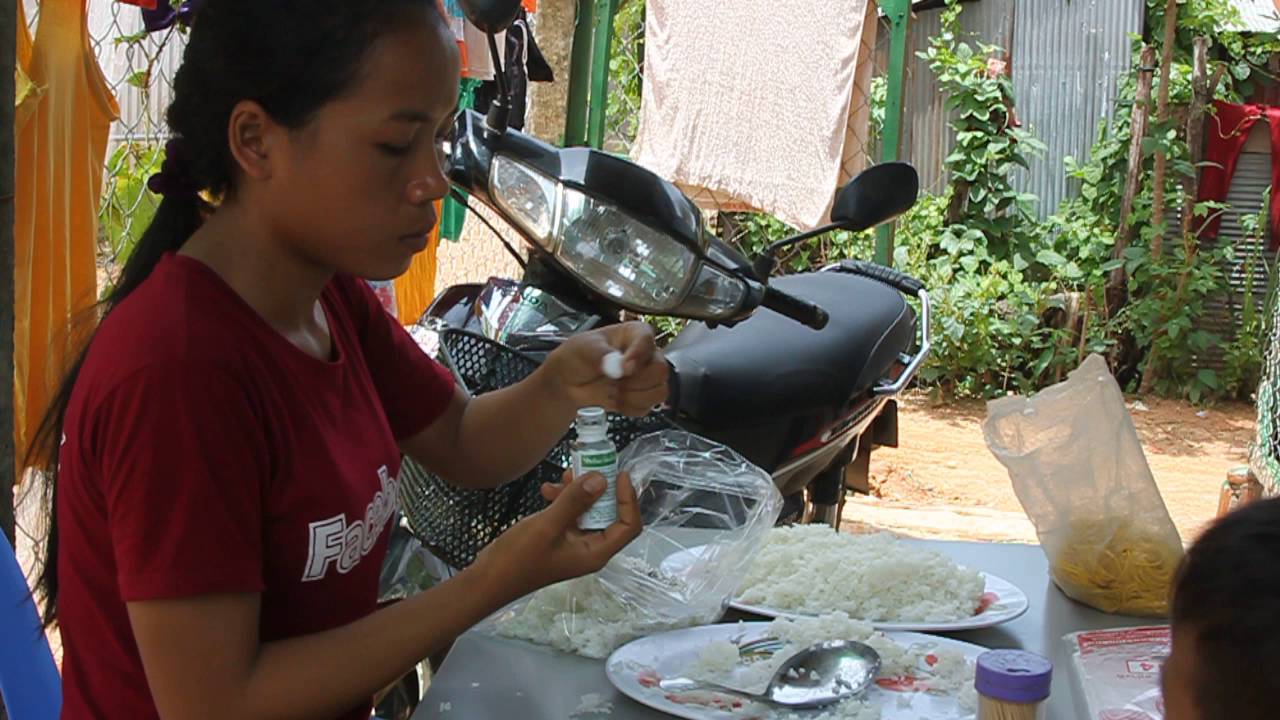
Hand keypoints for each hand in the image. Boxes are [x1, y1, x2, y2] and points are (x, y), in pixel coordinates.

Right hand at [474, 469, 641, 601]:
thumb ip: (575, 502)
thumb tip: (601, 479)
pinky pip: (569, 512)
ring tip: (562, 476)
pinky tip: (546, 489)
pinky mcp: (558, 536)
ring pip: (588, 509)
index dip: (629, 500)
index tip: (619, 474)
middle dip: (600, 489)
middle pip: (609, 514)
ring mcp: (573, 542)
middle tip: (589, 466)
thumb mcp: (547, 526)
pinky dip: (562, 499)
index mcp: (595, 552)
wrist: (488, 578)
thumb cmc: (518, 558)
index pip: (628, 526)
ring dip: (578, 491)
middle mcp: (589, 547)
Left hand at [545, 322, 668, 415]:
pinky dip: (629, 408)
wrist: (569, 381)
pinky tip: (614, 400)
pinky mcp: (643, 398)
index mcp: (634, 334)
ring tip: (612, 392)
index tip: (624, 368)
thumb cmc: (578, 357)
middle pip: (660, 369)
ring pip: (659, 391)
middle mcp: (645, 354)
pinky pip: (647, 407)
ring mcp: (646, 377)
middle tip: (614, 382)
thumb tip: (617, 365)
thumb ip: (601, 354)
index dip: (638, 355)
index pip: (647, 340)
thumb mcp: (584, 348)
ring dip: (633, 396)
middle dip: (636, 381)